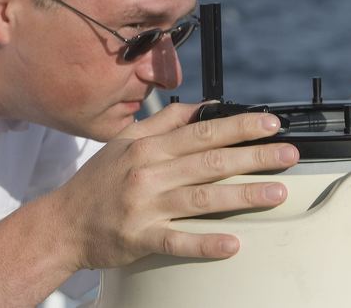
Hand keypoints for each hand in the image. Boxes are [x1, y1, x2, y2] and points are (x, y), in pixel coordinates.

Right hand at [52, 102, 298, 270]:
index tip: (269, 123)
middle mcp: (148, 173)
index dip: (239, 126)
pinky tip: (233, 243)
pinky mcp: (140, 238)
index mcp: (148, 147)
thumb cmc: (97, 182)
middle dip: (253, 156)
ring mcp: (145, 206)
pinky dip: (205, 243)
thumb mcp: (125, 141)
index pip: (201, 132)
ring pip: (202, 199)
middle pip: (209, 162)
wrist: (62, 223)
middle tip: (287, 154)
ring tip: (276, 193)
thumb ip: (163, 122)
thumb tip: (200, 107)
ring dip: (242, 195)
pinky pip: (177, 241)